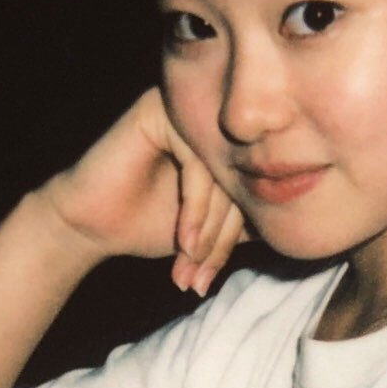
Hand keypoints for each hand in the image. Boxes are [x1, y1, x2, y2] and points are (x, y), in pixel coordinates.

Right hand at [38, 88, 246, 294]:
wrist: (90, 224)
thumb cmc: (150, 224)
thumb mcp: (213, 230)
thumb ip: (250, 223)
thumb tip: (296, 230)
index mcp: (231, 141)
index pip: (255, 186)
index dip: (237, 237)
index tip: (209, 276)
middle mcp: (214, 119)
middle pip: (242, 180)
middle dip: (220, 238)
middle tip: (200, 276)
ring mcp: (189, 110)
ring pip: (223, 174)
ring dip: (208, 229)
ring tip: (190, 261)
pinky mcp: (164, 111)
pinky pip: (197, 163)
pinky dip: (193, 207)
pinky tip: (183, 237)